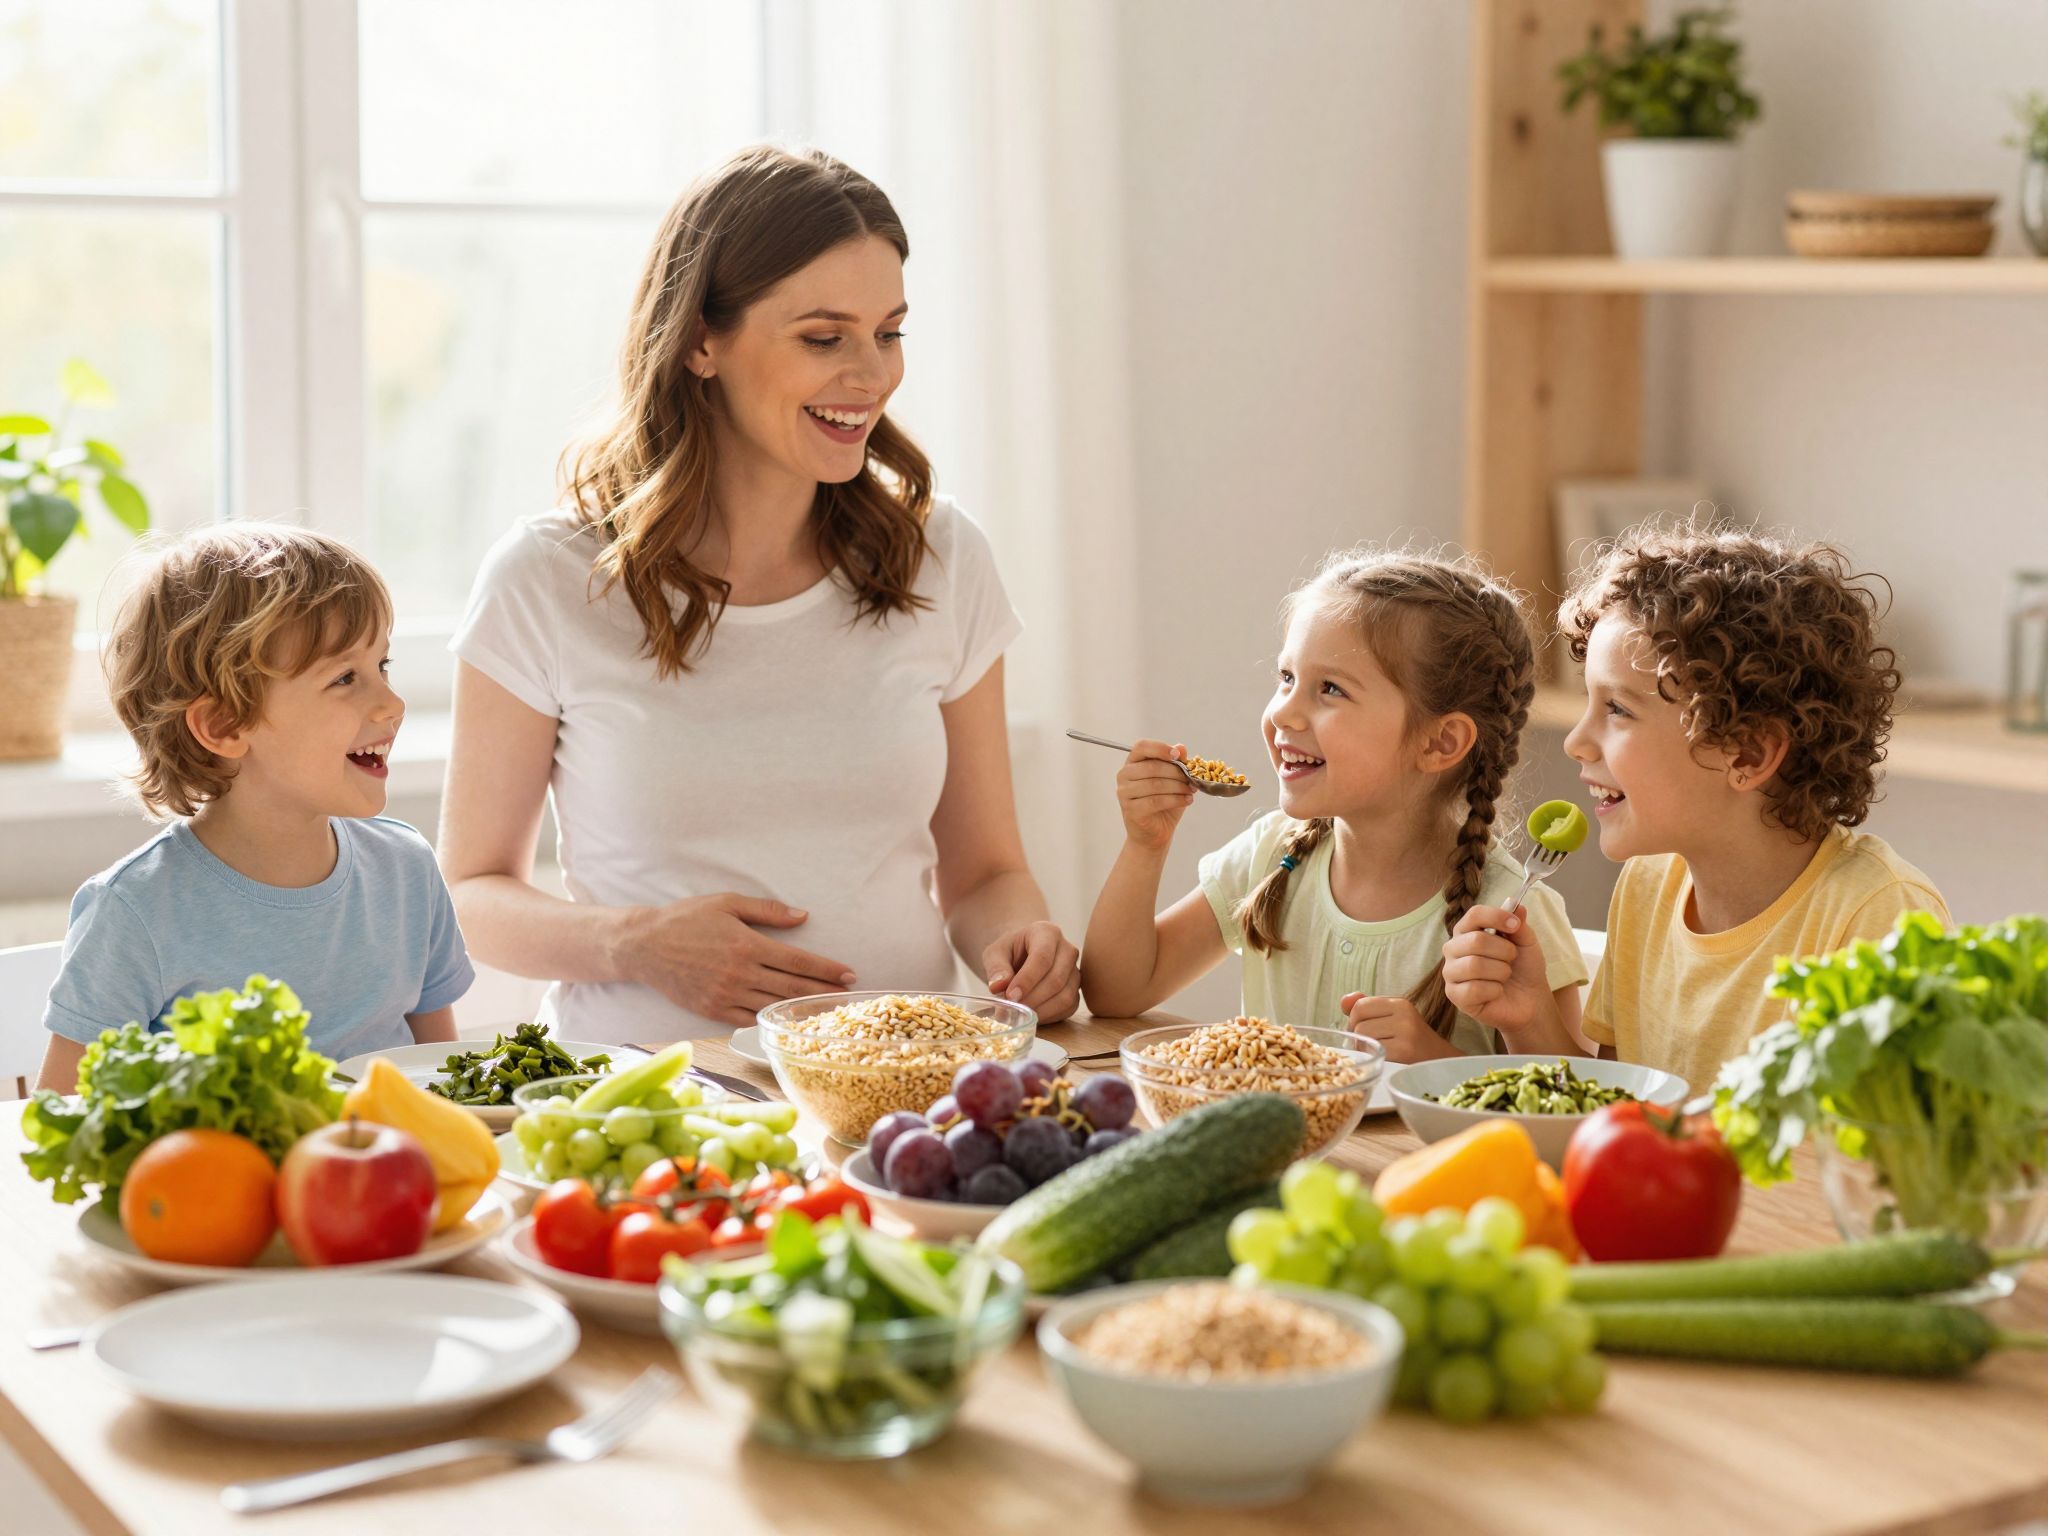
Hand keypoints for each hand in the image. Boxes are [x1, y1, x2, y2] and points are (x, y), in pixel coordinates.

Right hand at [619, 894, 856, 1029]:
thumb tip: (803, 916)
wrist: (644, 946)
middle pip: (792, 987)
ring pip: (774, 1006)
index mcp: (747, 945)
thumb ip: (767, 910)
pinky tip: (787, 1021)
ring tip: (827, 1012)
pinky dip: (771, 1021)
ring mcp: (726, 995)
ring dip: (803, 1010)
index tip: (848, 974)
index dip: (827, 969)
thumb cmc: (686, 919)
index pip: (798, 961)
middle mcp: (739, 973)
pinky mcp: (712, 1011)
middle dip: (824, 992)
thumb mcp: (727, 903)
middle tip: (848, 996)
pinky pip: (749, 1020)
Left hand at [983, 920, 1080, 1022]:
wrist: (1022, 956)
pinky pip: (1068, 1007)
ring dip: (1041, 1009)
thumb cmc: (1009, 952)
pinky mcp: (1076, 990)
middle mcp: (1067, 950)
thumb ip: (996, 967)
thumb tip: (998, 986)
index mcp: (1047, 933)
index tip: (1011, 995)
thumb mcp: (995, 953)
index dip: (1027, 979)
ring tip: (1020, 1013)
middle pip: (1056, 978)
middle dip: (1033, 997)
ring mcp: (1074, 971)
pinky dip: (1050, 1015)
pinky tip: (1032, 1015)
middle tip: (1012, 1008)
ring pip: (1065, 995)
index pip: (1043, 957)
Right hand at [1115, 739, 1196, 850]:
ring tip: (1190, 790)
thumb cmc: (1163, 804)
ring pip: (1155, 784)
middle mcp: (1124, 776)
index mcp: (1132, 763)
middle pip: (1151, 766)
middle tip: (1191, 779)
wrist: (1154, 834)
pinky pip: (1156, 801)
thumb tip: (1181, 747)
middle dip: (1176, 772)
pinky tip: (1187, 800)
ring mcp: (1124, 793)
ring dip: (1178, 786)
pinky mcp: (1130, 810)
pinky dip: (1175, 799)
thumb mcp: (1173, 780)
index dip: (1160, 748)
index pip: (1141, 747)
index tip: (1178, 756)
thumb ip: (1176, 763)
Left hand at [1341, 992, 1454, 1063]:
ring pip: (1363, 1037)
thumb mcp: (1393, 1019)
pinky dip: (1375, 1057)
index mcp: (1400, 1003)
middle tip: (1372, 1044)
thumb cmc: (1413, 1042)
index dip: (1355, 1020)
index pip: (1360, 1005)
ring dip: (1365, 1048)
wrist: (1441, 1064)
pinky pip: (1373, 1051)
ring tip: (1381, 1052)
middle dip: (1358, 1035)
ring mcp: (1406, 1032)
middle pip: (1358, 1021)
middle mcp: (1404, 1014)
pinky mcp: (1405, 1051)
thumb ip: (1367, 1007)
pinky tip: (1387, 1060)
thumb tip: (1344, 1001)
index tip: (1365, 1030)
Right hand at [1441, 904, 1551, 1034]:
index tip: (1515, 925)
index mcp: (1467, 931)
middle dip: (1504, 951)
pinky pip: (1474, 989)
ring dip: (1500, 971)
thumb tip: (1516, 905)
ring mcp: (1451, 972)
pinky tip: (1497, 991)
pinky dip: (1494, 990)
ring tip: (1504, 976)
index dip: (1496, 917)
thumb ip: (1519, 924)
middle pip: (1476, 940)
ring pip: (1474, 965)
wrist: (1529, 1000)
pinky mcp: (1454, 995)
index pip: (1474, 914)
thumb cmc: (1523, 968)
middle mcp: (1454, 948)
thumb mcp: (1526, 942)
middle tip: (1511, 959)